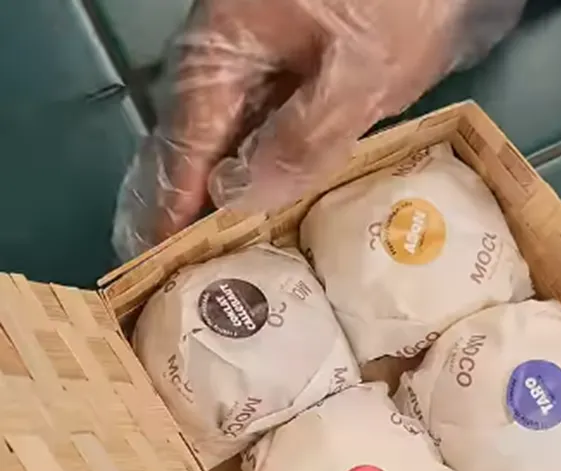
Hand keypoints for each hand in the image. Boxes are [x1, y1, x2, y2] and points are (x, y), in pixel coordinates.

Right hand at [113, 0, 526, 259]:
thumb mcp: (359, 69)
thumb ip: (302, 135)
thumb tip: (240, 198)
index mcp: (223, 53)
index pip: (181, 147)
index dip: (168, 210)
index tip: (154, 265)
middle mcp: (226, 60)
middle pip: (189, 147)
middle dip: (180, 213)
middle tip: (177, 279)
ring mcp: (257, 64)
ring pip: (221, 145)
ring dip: (215, 202)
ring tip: (212, 263)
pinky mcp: (292, 71)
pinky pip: (257, 134)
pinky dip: (253, 177)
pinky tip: (261, 214)